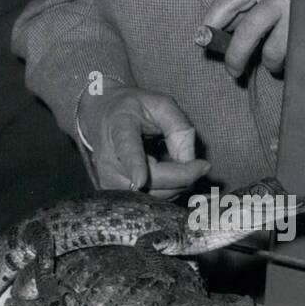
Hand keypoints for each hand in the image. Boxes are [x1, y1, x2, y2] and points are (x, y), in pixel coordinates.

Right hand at [80, 85, 209, 194]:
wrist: (102, 115)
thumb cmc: (135, 108)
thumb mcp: (161, 104)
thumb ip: (179, 127)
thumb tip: (188, 161)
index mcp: (120, 127)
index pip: (127, 149)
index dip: (134, 165)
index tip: (140, 178)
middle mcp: (109, 157)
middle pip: (151, 180)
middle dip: (183, 176)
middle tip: (201, 164)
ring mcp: (108, 178)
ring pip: (153, 196)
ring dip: (176, 186)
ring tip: (179, 165)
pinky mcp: (112, 193)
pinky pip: (148, 202)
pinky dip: (165, 192)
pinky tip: (168, 175)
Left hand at [203, 0, 290, 76]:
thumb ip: (250, 3)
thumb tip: (219, 31)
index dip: (212, 19)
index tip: (202, 36)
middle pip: (247, 31)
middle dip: (235, 56)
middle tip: (232, 71)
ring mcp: (300, 14)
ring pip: (273, 51)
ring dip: (269, 62)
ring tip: (273, 62)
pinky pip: (296, 57)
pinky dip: (289, 63)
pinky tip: (292, 58)